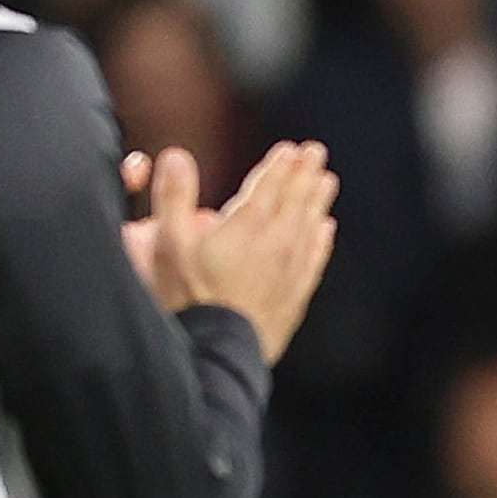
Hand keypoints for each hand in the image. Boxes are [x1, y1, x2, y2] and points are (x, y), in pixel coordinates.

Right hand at [124, 140, 341, 364]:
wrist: (218, 348)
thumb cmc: (189, 296)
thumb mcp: (169, 242)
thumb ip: (173, 195)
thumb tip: (177, 156)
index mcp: (248, 224)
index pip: (269, 185)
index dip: (280, 164)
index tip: (291, 149)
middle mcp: (277, 242)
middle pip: (296, 199)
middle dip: (305, 173)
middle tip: (316, 153)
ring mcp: (291, 269)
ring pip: (311, 224)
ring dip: (318, 200)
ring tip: (327, 181)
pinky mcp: (296, 295)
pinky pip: (316, 258)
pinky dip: (322, 239)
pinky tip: (326, 230)